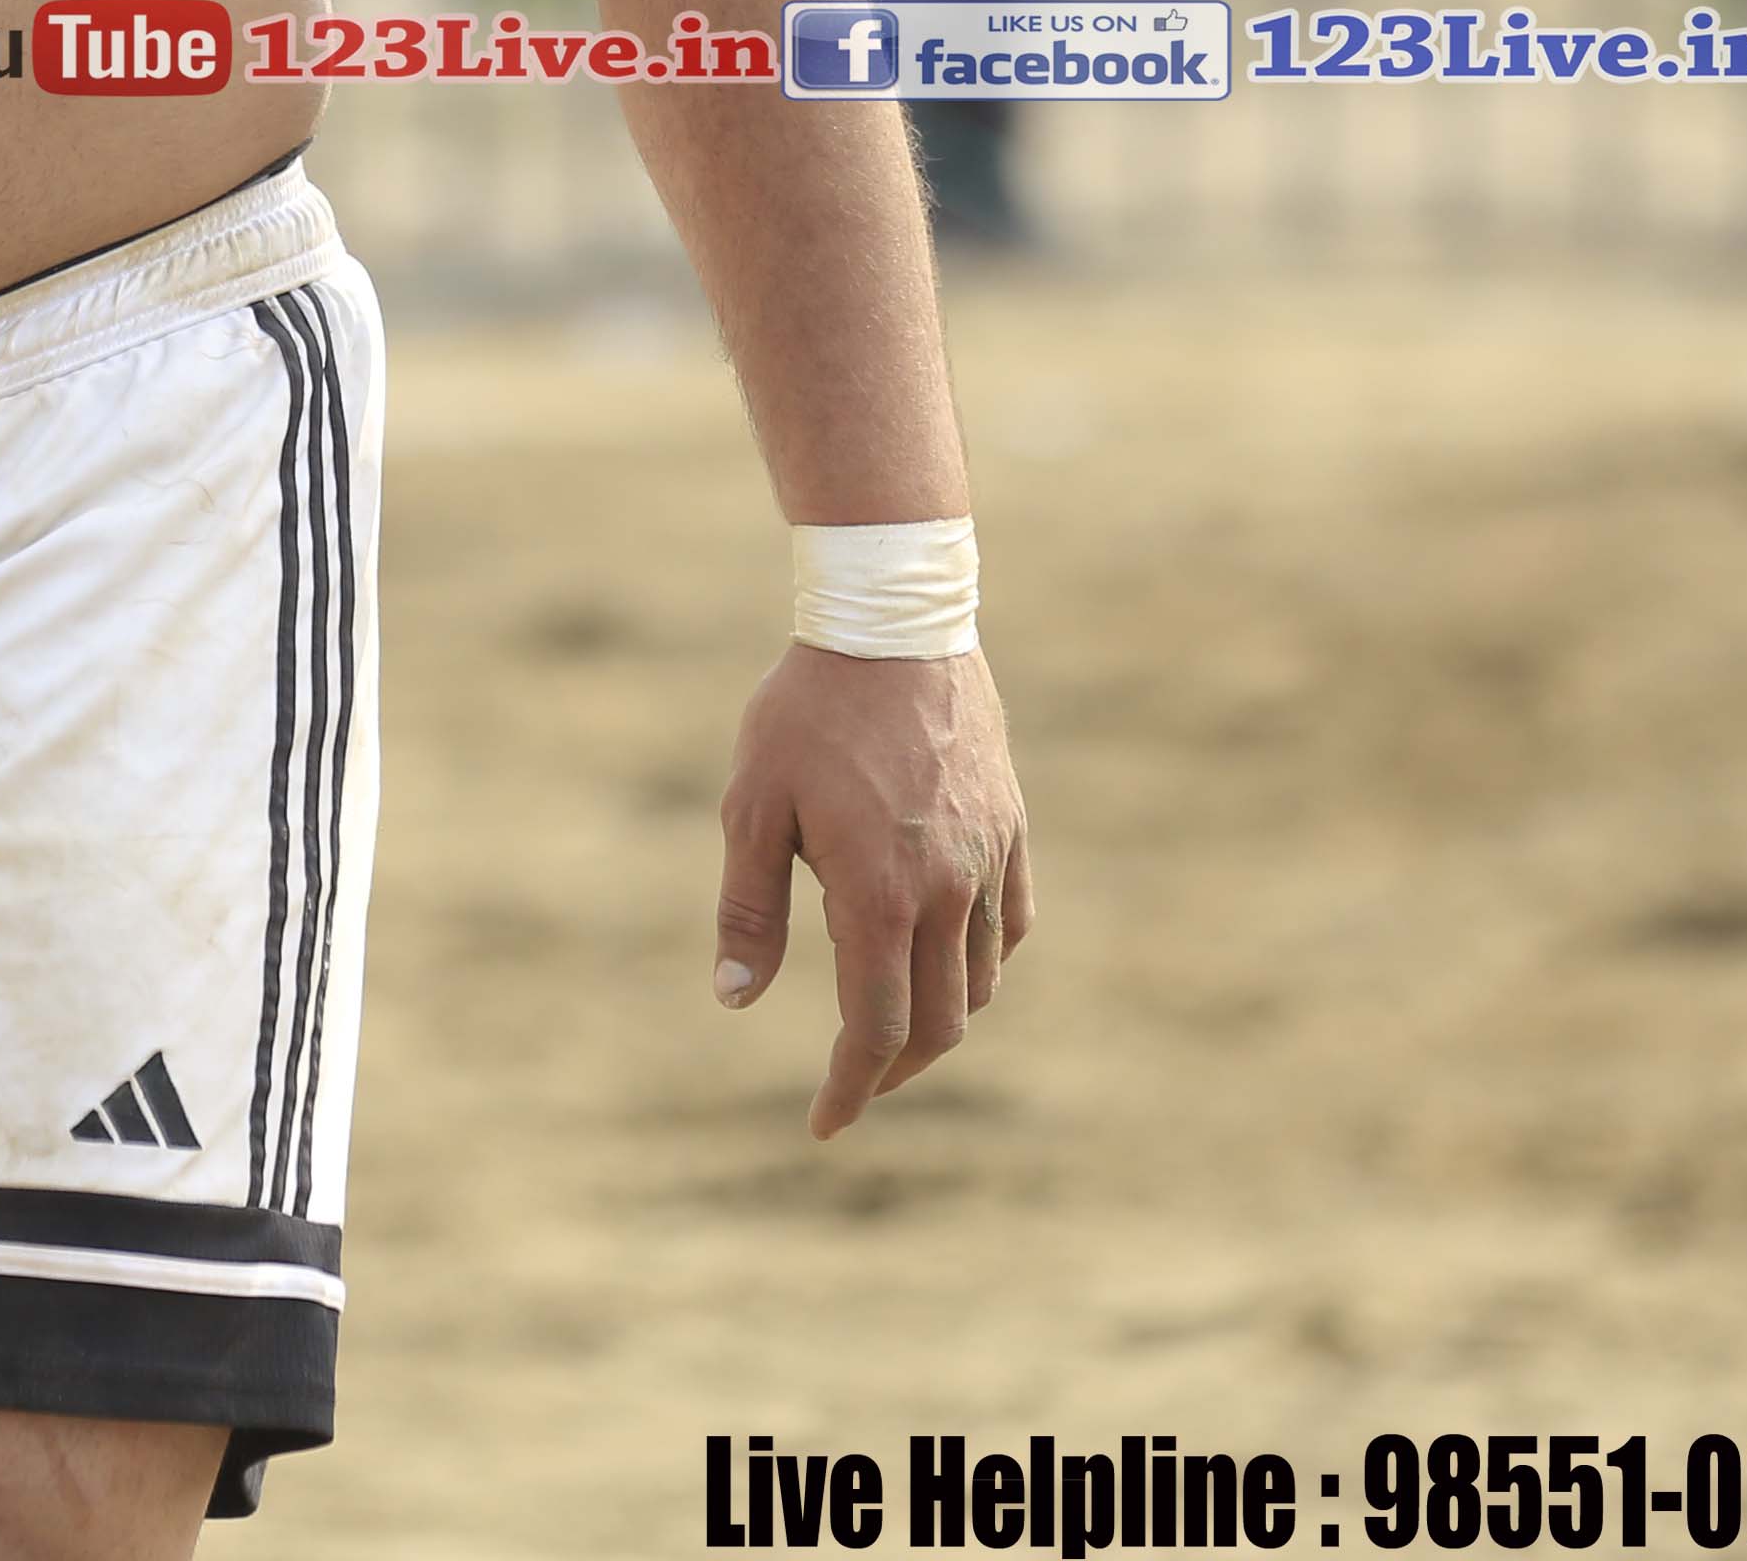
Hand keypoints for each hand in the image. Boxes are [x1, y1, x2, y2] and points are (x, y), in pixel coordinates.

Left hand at [715, 642, 1029, 1135]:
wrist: (892, 621)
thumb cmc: (806, 710)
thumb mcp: (751, 806)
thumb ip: (748, 909)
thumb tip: (735, 1001)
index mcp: (878, 895)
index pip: (876, 1028)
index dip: (850, 1088)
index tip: (823, 1125)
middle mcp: (946, 890)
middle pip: (940, 1024)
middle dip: (894, 1070)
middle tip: (852, 1084)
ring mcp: (989, 860)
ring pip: (981, 981)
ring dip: (941, 1021)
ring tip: (893, 1027)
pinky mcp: (1011, 827)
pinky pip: (1011, 926)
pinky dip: (983, 964)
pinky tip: (947, 963)